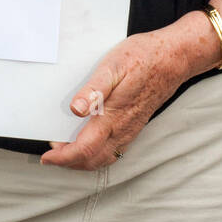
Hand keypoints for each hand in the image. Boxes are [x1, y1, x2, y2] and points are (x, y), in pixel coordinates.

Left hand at [40, 27, 190, 170]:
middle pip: (93, 160)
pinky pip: (115, 150)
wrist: (173, 58)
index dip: (63, 157)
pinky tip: (90, 144)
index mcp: (113, 116)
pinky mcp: (136, 125)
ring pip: (104, 158)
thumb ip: (94, 90)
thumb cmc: (142, 58)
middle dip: (69, 163)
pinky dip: (97, 155)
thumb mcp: (113, 65)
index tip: (47, 156)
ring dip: (83, 161)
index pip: (85, 149)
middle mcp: (123, 128)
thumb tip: (76, 110)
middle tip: (51, 156)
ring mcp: (131, 129)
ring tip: (65, 152)